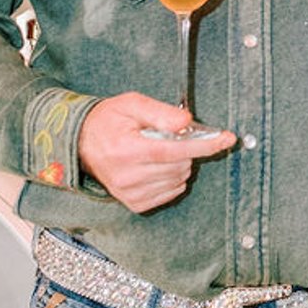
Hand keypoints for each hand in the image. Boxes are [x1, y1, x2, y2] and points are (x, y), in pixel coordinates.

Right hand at [77, 91, 235, 211]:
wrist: (80, 143)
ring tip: (158, 150)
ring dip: (179, 163)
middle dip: (185, 148)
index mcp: (127, 150)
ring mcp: (130, 193)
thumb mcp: (131, 104)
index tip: (227, 138)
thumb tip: (187, 122)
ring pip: (179, 179)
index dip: (205, 144)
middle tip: (170, 136)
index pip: (175, 150)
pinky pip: (170, 192)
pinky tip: (156, 166)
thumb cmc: (107, 121)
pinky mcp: (134, 203)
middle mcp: (128, 176)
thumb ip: (160, 112)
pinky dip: (172, 178)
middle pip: (181, 164)